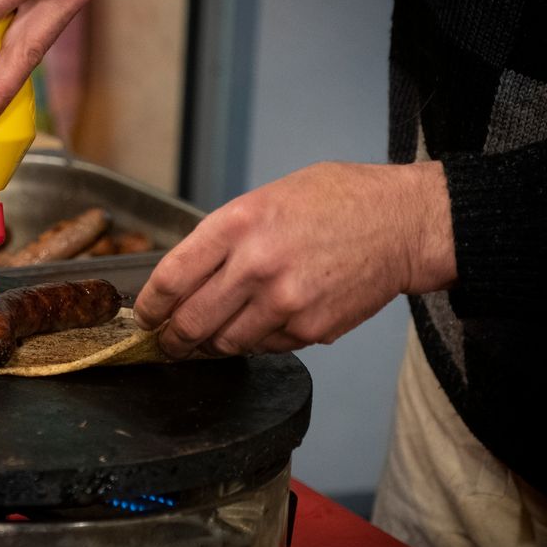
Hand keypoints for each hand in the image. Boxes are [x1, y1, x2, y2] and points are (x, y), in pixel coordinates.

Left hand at [135, 161, 456, 358]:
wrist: (402, 223)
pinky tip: (265, 322)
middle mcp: (255, 265)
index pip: (171, 278)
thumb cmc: (334, 203)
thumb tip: (184, 279)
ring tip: (212, 337)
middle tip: (168, 342)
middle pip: (191, 322)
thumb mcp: (265, 199)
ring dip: (213, 344)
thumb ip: (223, 238)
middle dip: (173, 339)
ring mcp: (283, 302)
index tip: (145, 317)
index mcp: (236, 224)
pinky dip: (257, 341)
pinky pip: (265, 347)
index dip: (150, 307)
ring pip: (225, 343)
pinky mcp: (309, 330)